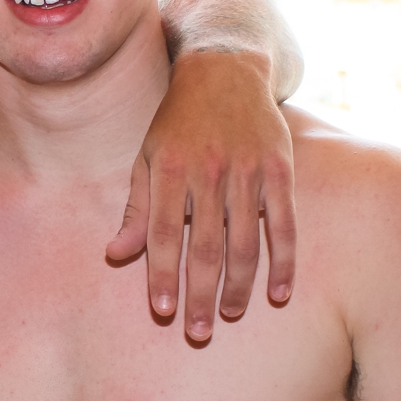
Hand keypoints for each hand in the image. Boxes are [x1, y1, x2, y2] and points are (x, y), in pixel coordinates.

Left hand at [106, 49, 296, 339]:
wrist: (225, 68)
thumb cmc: (178, 120)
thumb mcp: (147, 156)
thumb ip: (136, 209)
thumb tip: (115, 255)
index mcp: (171, 169)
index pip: (164, 234)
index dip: (163, 275)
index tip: (162, 311)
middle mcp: (209, 171)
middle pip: (206, 245)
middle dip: (201, 293)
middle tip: (199, 331)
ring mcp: (248, 170)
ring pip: (246, 242)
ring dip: (240, 285)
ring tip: (230, 315)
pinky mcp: (280, 169)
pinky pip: (285, 224)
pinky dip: (284, 261)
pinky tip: (279, 293)